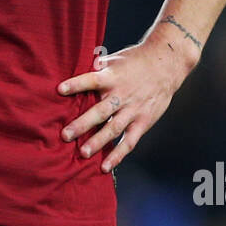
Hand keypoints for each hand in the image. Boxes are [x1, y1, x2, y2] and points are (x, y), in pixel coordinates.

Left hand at [57, 33, 198, 172]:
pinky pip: (129, 141)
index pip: (91, 80)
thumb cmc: (136, 61)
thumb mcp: (115, 59)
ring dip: (98, 142)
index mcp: (112, 77)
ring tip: (83, 153)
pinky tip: (105, 166)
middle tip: (65, 135)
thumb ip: (97, 66)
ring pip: (113, 129)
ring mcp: (132, 110)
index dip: (76, 84)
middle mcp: (121, 95)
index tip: (59, 90)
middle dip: (82, 124)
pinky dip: (117, 155)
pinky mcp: (143, 122)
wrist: (166, 65)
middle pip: (100, 111)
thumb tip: (76, 65)